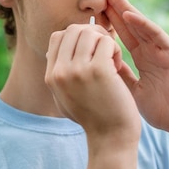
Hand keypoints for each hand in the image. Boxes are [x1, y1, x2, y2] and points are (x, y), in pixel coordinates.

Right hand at [45, 24, 140, 143]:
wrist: (111, 138)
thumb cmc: (94, 116)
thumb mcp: (66, 96)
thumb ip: (58, 74)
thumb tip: (52, 51)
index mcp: (50, 76)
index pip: (57, 36)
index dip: (77, 37)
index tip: (91, 51)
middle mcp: (59, 72)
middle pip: (73, 29)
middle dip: (93, 34)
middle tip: (105, 51)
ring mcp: (77, 71)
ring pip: (90, 32)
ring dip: (105, 41)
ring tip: (112, 60)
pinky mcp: (98, 71)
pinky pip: (106, 41)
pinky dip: (115, 49)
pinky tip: (118, 66)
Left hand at [102, 0, 168, 136]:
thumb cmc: (159, 109)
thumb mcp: (131, 89)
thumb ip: (119, 73)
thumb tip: (98, 61)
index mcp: (143, 57)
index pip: (122, 33)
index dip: (108, 19)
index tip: (92, 7)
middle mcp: (152, 50)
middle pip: (130, 24)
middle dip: (115, 6)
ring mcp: (163, 50)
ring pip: (142, 25)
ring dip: (127, 9)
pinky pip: (157, 36)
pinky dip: (143, 24)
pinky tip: (129, 14)